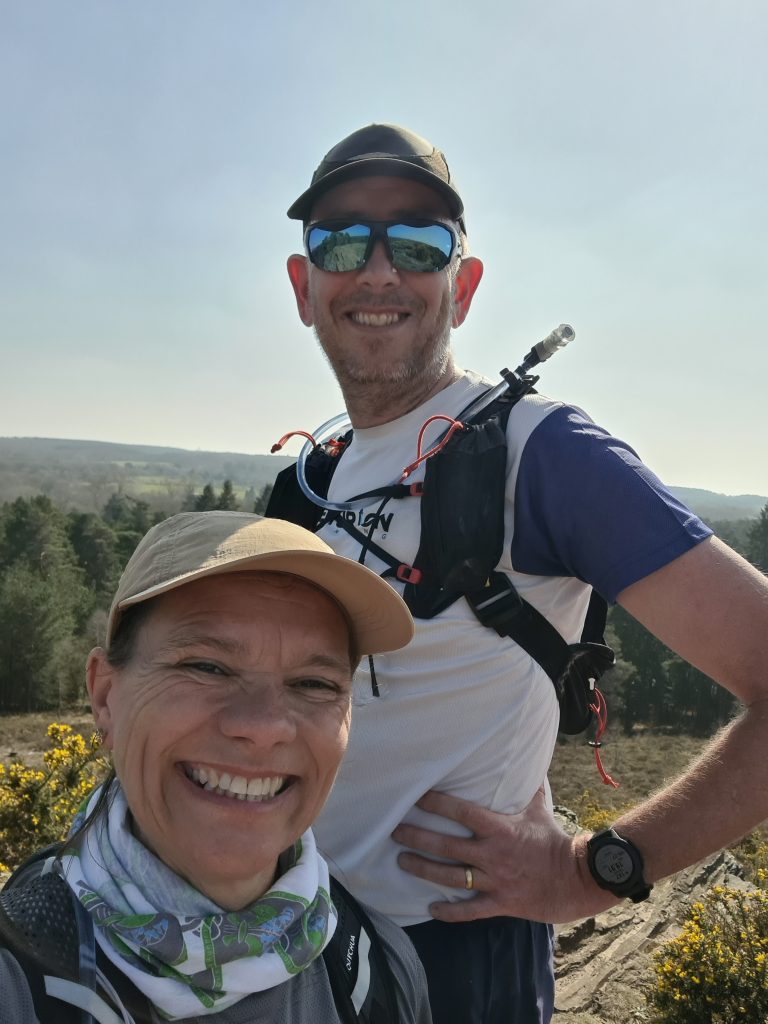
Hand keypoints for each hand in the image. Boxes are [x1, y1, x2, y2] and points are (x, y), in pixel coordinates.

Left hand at [392, 787, 614, 923]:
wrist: (576, 879)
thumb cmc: (554, 839)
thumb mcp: (539, 808)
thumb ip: (527, 785)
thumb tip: (526, 757)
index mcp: (499, 828)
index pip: (461, 812)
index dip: (436, 804)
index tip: (415, 797)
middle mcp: (492, 854)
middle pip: (446, 845)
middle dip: (417, 838)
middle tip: (395, 831)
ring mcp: (495, 880)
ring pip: (451, 876)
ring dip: (423, 869)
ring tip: (402, 861)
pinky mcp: (501, 903)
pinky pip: (470, 910)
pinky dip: (450, 912)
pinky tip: (430, 908)